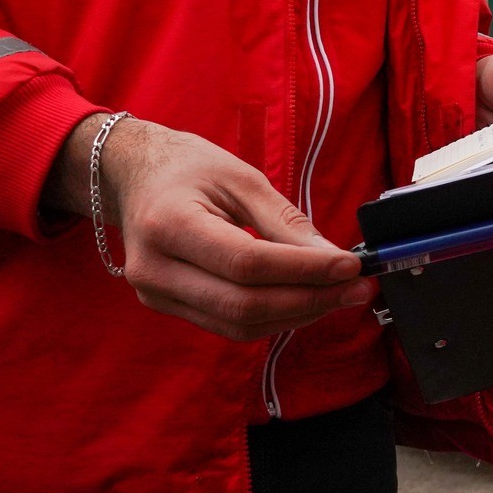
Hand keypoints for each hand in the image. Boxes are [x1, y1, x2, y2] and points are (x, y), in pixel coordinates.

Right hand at [48, 116, 371, 341]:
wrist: (133, 177)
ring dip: (298, 314)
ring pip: (238, 324)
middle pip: (243, 304)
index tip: (350, 265)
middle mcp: (154, 270)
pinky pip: (229, 325)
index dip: (303, 270)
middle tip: (359, 287)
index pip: (246, 263)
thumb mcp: (240, 176)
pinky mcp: (167, 307)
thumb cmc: (188, 168)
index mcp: (168, 225)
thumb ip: (284, 220)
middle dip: (310, 300)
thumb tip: (332, 258)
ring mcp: (156, 295)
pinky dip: (274, 316)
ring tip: (342, 295)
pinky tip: (307, 300)